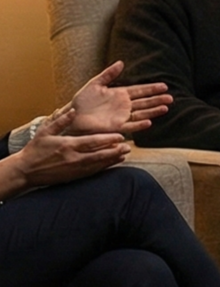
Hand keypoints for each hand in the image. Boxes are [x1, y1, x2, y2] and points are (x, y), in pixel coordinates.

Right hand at [10, 110, 132, 187]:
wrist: (25, 170)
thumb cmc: (34, 150)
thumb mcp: (45, 132)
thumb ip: (60, 121)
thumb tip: (74, 110)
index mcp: (68, 145)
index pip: (93, 142)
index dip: (109, 139)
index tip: (120, 137)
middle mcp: (74, 157)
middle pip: (100, 154)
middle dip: (115, 150)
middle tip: (128, 146)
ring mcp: (75, 168)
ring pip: (99, 164)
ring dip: (113, 159)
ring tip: (124, 154)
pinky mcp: (74, 176)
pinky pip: (93, 171)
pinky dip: (105, 167)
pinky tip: (113, 163)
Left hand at [65, 61, 171, 135]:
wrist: (72, 116)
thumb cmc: (82, 101)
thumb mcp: (95, 84)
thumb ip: (108, 74)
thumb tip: (121, 63)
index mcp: (120, 94)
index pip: (140, 90)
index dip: (152, 89)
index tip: (164, 86)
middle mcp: (123, 106)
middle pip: (144, 102)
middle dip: (157, 100)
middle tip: (170, 98)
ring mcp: (121, 116)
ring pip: (141, 114)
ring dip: (153, 111)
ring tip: (165, 108)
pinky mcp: (116, 127)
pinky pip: (130, 126)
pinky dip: (139, 125)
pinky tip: (149, 122)